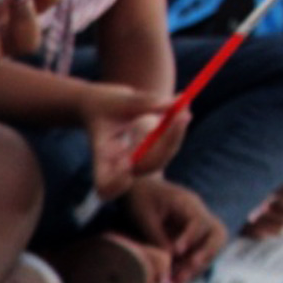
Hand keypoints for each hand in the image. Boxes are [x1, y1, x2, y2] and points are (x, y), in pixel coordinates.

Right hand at [80, 85, 184, 199]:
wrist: (100, 105)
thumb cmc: (101, 103)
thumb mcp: (116, 99)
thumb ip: (142, 102)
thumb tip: (172, 104)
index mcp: (102, 154)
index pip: (105, 182)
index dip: (116, 182)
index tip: (127, 163)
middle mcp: (118, 164)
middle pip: (144, 167)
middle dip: (165, 142)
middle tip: (181, 115)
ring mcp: (136, 161)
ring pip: (161, 158)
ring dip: (175, 135)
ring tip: (182, 107)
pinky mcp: (150, 153)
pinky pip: (168, 147)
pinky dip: (176, 129)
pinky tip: (181, 109)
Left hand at [125, 175, 226, 282]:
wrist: (139, 188)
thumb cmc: (139, 197)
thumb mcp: (143, 214)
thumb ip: (156, 235)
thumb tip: (170, 258)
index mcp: (187, 203)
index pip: (200, 220)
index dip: (192, 237)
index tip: (178, 251)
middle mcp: (199, 214)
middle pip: (218, 234)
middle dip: (205, 255)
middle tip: (184, 272)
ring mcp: (197, 227)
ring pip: (211, 248)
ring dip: (196, 267)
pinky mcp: (192, 238)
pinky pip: (198, 254)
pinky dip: (189, 268)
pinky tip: (174, 282)